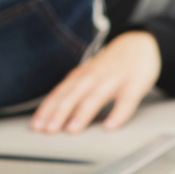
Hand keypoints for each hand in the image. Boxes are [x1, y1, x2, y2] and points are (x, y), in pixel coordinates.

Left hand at [31, 30, 160, 133]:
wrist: (139, 44)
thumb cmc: (110, 66)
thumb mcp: (88, 75)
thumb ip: (74, 91)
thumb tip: (53, 114)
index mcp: (81, 76)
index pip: (60, 93)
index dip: (47, 109)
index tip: (36, 125)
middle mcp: (94, 76)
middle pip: (73, 95)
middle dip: (59, 112)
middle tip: (48, 129)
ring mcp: (114, 79)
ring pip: (96, 97)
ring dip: (82, 113)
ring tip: (72, 129)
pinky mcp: (134, 83)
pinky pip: (126, 100)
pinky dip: (118, 113)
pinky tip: (111, 126)